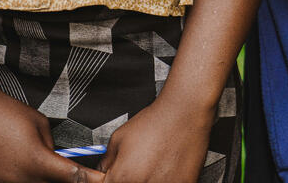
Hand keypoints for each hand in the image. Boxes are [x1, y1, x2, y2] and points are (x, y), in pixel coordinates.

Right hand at [0, 86, 103, 182]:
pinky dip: (16, 179)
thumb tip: (56, 161)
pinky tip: (12, 167)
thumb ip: (52, 148)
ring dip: (38, 179)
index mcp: (37, 163)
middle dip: (61, 178)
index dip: (88, 179)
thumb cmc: (6, 112)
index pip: (72, 178)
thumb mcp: (40, 124)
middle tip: (58, 165)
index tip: (99, 180)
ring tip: (29, 161)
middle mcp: (19, 180)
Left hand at [99, 92, 214, 182]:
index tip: (111, 174)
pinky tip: (166, 166)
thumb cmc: (156, 122)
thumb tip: (102, 172)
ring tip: (153, 164)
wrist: (185, 112)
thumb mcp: (118, 138)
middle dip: (127, 177)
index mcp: (121, 177)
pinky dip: (164, 178)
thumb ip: (107, 161)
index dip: (107, 178)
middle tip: (136, 165)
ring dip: (146, 178)